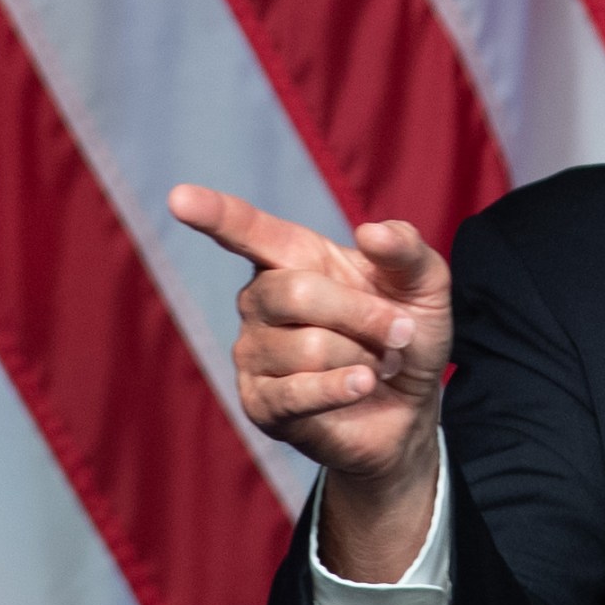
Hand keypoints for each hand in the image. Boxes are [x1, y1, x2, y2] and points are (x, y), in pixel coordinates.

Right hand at [168, 184, 452, 578]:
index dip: (215, 214)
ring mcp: (253, 353)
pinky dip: (343, 388)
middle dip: (364, 314)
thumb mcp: (425, 284)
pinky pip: (299, 392)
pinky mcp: (261, 404)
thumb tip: (371, 232)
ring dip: (363, 358)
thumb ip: (406, 250)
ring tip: (373, 365)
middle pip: (297, 292)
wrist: (411, 406)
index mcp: (293, 259)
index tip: (180, 198)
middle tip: (398, 332)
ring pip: (309, 347)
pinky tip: (363, 385)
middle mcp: (260, 301)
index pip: (248, 231)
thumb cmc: (407, 333)